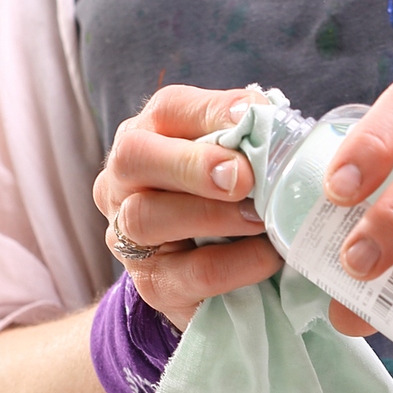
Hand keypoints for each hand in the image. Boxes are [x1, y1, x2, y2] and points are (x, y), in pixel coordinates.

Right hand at [93, 85, 282, 330]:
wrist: (218, 273)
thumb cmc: (228, 200)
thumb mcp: (235, 161)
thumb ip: (247, 139)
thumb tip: (271, 123)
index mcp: (148, 136)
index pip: (167, 109)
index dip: (210, 111)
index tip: (253, 117)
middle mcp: (122, 181)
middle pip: (134, 157)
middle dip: (191, 164)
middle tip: (243, 178)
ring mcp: (126, 235)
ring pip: (147, 217)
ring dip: (212, 215)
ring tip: (261, 218)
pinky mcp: (151, 283)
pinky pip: (188, 273)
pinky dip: (235, 264)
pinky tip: (268, 257)